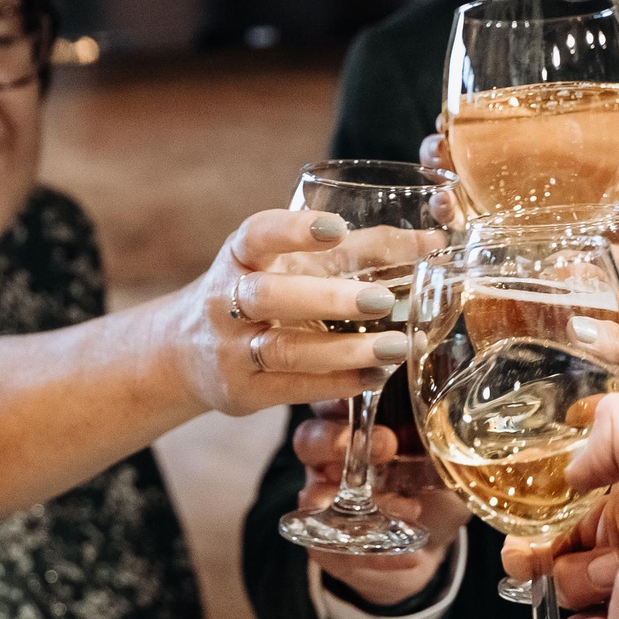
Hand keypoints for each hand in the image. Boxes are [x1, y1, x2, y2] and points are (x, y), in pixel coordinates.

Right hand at [173, 209, 417, 417]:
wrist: (186, 350)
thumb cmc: (261, 292)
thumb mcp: (293, 264)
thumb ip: (359, 250)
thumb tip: (432, 241)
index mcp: (238, 256)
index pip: (256, 234)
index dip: (293, 230)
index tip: (336, 227)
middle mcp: (227, 300)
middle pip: (270, 296)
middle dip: (326, 298)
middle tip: (381, 299)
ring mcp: (231, 349)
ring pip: (283, 349)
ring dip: (342, 350)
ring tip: (395, 347)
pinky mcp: (242, 391)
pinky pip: (291, 388)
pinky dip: (336, 383)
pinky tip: (374, 376)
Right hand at [292, 401, 467, 602]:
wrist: (430, 546)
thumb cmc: (435, 490)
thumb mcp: (450, 460)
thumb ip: (451, 440)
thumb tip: (469, 422)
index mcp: (355, 425)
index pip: (330, 399)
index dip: (341, 395)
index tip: (373, 391)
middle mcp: (329, 460)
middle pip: (308, 439)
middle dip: (340, 440)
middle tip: (388, 445)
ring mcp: (323, 503)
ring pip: (311, 495)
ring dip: (357, 502)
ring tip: (407, 510)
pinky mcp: (325, 546)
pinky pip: (334, 548)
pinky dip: (377, 552)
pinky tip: (410, 553)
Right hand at [425, 109, 618, 283]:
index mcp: (562, 146)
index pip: (503, 123)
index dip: (469, 117)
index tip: (452, 116)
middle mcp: (537, 182)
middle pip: (471, 163)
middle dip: (443, 159)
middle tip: (440, 161)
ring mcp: (532, 222)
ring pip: (470, 206)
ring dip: (446, 203)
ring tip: (446, 207)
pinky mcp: (536, 261)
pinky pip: (491, 251)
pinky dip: (468, 247)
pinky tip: (460, 246)